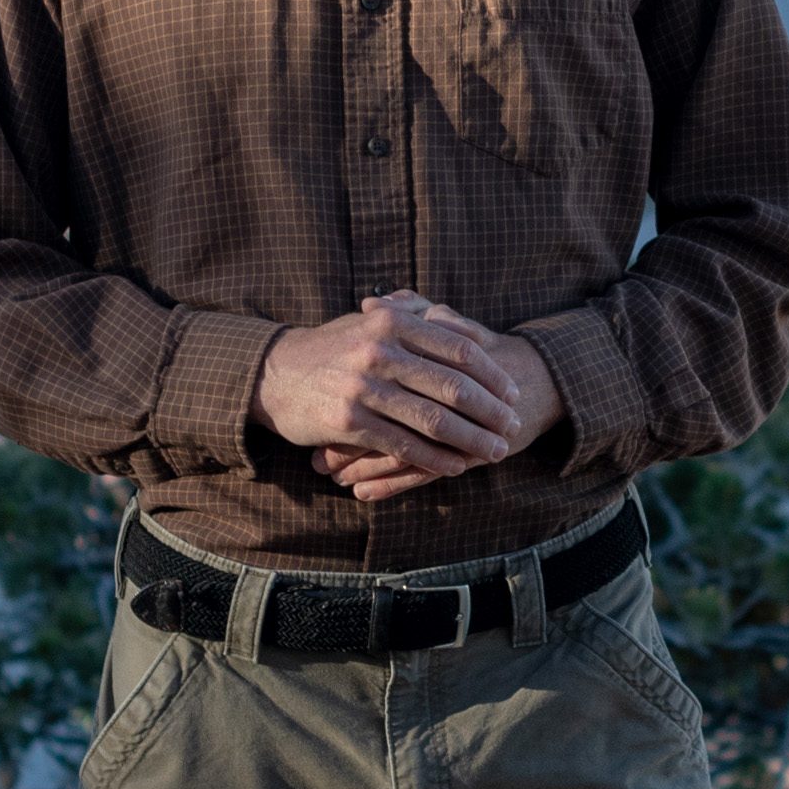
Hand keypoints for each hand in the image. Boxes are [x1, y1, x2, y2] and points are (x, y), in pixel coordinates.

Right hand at [262, 295, 555, 496]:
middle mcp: (379, 351)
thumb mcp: (373, 321)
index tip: (513, 394)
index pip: (459, 350)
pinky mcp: (348, 422)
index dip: (492, 375)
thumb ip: (421, 321)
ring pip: (433, 420)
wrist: (275, 373)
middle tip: (514, 426)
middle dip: (491, 411)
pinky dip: (435, 459)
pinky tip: (456, 467)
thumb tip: (474, 334)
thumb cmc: (335, 347)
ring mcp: (363, 388)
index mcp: (393, 321)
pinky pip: (404, 446)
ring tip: (494, 452)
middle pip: (453, 387)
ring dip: (472, 440)